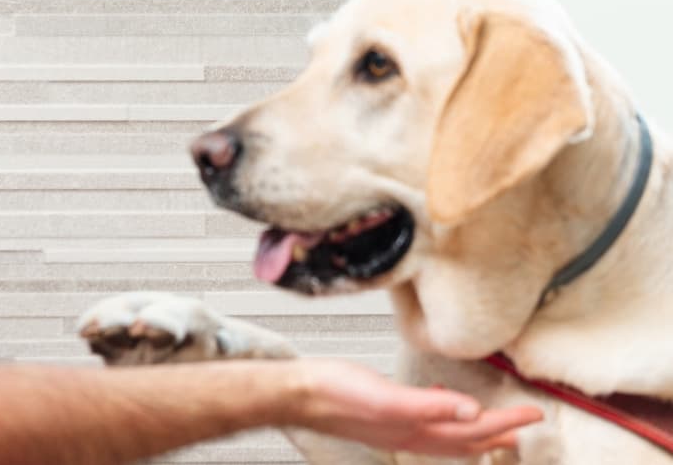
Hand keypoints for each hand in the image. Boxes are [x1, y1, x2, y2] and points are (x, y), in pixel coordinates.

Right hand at [289, 359, 542, 455]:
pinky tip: (441, 404)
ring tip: (495, 426)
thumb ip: (430, 404)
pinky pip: (427, 424)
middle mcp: (411, 433)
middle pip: (466, 440)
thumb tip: (473, 411)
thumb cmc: (335, 393)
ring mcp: (398, 428)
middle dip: (498, 433)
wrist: (300, 394)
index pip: (474, 430)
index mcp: (416, 429)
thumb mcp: (386, 396)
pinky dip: (445, 418)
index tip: (534, 414)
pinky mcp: (385, 416)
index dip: (506, 422)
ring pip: (448, 437)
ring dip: (475, 431)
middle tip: (525, 424)